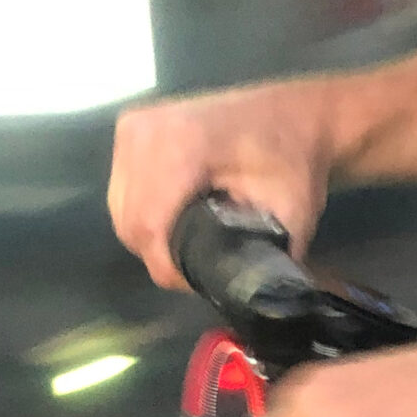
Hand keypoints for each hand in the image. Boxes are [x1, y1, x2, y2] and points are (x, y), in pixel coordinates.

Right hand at [109, 80, 338, 287]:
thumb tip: (243, 301)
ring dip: (149, 237)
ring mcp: (134, 125)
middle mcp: (146, 129)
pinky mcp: (130, 128)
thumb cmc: (295, 162)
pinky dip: (143, 213)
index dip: (168, 268)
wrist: (293, 116)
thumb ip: (264, 259)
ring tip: (187, 245)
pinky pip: (122, 189)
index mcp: (182, 144)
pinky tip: (174, 219)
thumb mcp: (291, 215)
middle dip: (159, 255)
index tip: (198, 283)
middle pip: (129, 220)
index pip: (149, 226)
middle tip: (197, 268)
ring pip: (121, 208)